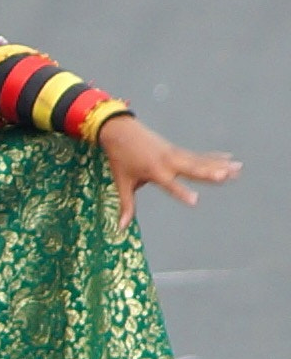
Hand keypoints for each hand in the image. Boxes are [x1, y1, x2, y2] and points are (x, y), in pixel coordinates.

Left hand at [97, 114, 239, 225]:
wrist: (120, 130)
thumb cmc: (120, 159)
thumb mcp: (122, 182)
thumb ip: (126, 205)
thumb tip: (120, 228)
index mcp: (153, 171)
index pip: (169, 185)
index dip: (182, 193)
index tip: (196, 201)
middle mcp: (168, 161)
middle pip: (191, 169)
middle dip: (208, 173)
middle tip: (225, 176)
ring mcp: (175, 154)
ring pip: (200, 161)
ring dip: (220, 165)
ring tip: (238, 169)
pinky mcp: (178, 150)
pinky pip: (199, 155)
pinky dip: (214, 157)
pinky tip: (230, 159)